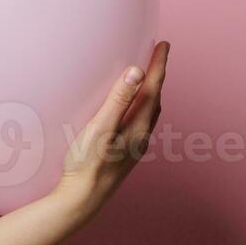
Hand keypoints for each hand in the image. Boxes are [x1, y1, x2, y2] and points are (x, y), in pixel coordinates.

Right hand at [58, 40, 169, 217]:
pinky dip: (140, 107)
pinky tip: (129, 111)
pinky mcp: (123, 153)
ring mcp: (134, 147)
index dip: (159, 64)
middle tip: (157, 54)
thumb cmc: (88, 166)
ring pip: (149, 113)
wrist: (81, 200)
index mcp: (139, 127)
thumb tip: (137, 71)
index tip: (163, 44)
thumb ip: (118, 100)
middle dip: (157, 75)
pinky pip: (139, 123)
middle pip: (155, 99)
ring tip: (147, 78)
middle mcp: (141, 137)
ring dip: (150, 92)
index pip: (153, 88)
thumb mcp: (100, 128)